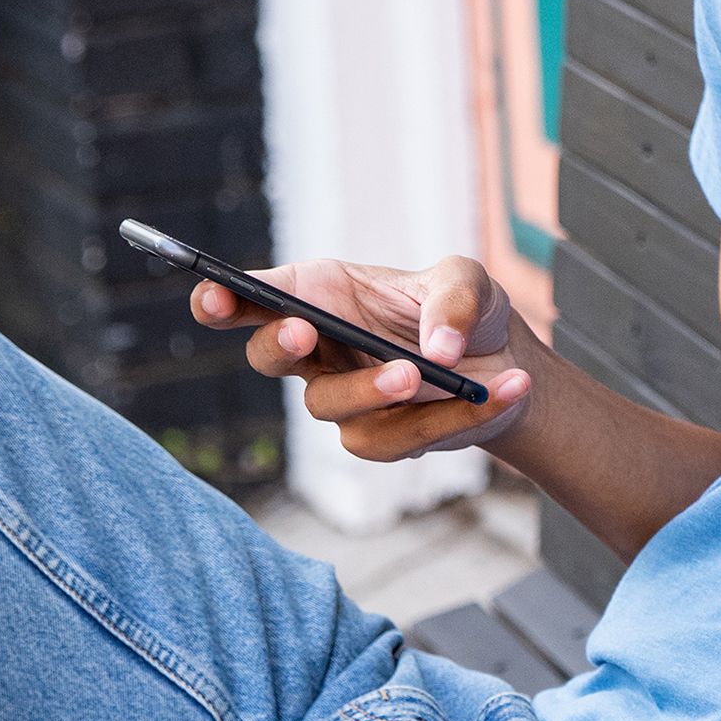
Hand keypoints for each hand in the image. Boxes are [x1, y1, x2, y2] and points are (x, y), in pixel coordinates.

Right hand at [192, 253, 536, 462]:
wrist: (505, 364)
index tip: (213, 297)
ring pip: (331, 407)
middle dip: (279, 345)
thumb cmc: (466, 311)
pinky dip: (458, 415)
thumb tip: (437, 351)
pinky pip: (402, 437)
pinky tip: (506, 389)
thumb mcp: (468, 282)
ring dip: (371, 389)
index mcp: (322, 296)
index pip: (254, 299)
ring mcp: (343, 400)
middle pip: (269, 357)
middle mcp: (320, 350)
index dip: (222, 300)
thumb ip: (453, 299)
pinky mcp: (379, 439)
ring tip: (422, 372)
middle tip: (305, 332)